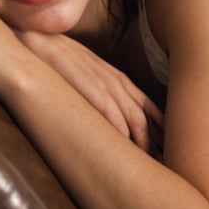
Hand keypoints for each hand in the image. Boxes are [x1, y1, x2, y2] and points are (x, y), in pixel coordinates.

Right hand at [20, 30, 163, 153]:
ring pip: (137, 122)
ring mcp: (108, 88)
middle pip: (147, 119)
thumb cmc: (62, 60)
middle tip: (164, 165)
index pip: (149, 107)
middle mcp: (119, 83)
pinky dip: (125, 139)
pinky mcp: (95, 93)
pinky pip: (117, 120)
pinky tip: (128, 154)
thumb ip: (102, 89)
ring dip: (145, 146)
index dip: (160, 129)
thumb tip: (107, 114)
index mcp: (119, 79)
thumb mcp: (90, 72)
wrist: (41, 42)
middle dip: (157, 143)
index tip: (167, 149)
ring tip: (152, 166)